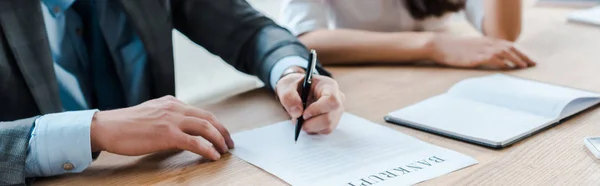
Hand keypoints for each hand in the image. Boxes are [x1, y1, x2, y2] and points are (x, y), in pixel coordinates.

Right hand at [90, 96, 233, 159]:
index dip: (216, 124)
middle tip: (230, 143)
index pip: (201, 112)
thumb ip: (168, 117)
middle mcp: (175, 107)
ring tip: (224, 150)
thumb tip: (182, 130)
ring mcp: (171, 120)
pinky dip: (208, 149)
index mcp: (172, 102)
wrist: (107, 127)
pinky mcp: (167, 134)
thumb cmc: (125, 125)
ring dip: (219, 140)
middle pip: (209, 118)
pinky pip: (195, 142)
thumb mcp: (152, 113)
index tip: (222, 134)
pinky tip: (213, 156)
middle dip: (223, 131)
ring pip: (205, 127)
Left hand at [276, 68, 344, 133]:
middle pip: (329, 118)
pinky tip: (306, 121)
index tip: (303, 114)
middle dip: (310, 123)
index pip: (331, 100)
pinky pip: (324, 131)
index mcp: (329, 86)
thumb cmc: (294, 85)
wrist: (298, 90)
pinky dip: (313, 129)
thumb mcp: (286, 86)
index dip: (318, 110)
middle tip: (296, 120)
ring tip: (300, 119)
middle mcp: (338, 99)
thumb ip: (288, 96)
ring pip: (327, 127)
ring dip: (310, 127)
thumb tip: (297, 113)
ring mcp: (337, 111)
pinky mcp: (333, 121)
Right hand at [427, 34, 535, 69]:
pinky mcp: (476, 57)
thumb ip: (482, 50)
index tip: (528, 59)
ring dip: (516, 59)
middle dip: (523, 56)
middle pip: (510, 48)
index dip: (520, 52)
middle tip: (533, 64)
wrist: (440, 46)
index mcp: (486, 40)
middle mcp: (487, 43)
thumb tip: (491, 58)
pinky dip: (503, 62)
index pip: (508, 45)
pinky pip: (493, 59)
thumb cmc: (453, 48)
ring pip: (505, 52)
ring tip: (524, 66)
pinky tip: (508, 67)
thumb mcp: (471, 47)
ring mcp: (482, 49)